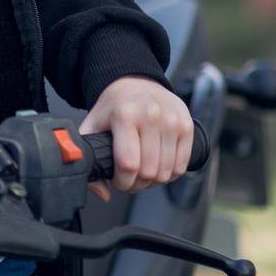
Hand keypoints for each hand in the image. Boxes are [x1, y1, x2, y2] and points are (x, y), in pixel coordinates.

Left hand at [78, 76, 193, 202]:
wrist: (136, 82)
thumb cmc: (114, 108)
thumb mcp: (92, 126)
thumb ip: (89, 159)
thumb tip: (102, 193)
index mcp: (125, 115)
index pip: (128, 163)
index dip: (122, 182)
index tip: (117, 181)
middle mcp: (151, 116)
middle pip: (149, 172)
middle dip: (136, 185)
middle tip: (129, 180)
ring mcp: (172, 121)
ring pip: (166, 172)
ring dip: (153, 182)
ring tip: (142, 174)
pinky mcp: (187, 126)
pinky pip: (182, 165)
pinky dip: (170, 174)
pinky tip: (158, 168)